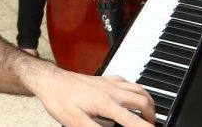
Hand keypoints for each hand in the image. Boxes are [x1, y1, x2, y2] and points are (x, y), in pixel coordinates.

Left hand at [29, 66, 154, 126]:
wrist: (49, 80)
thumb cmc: (59, 100)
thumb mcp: (75, 122)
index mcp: (105, 103)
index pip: (133, 120)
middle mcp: (110, 90)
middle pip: (142, 100)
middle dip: (152, 115)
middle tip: (150, 125)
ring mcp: (108, 83)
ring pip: (138, 88)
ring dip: (147, 101)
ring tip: (147, 114)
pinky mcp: (103, 79)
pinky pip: (127, 82)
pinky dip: (135, 90)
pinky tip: (131, 96)